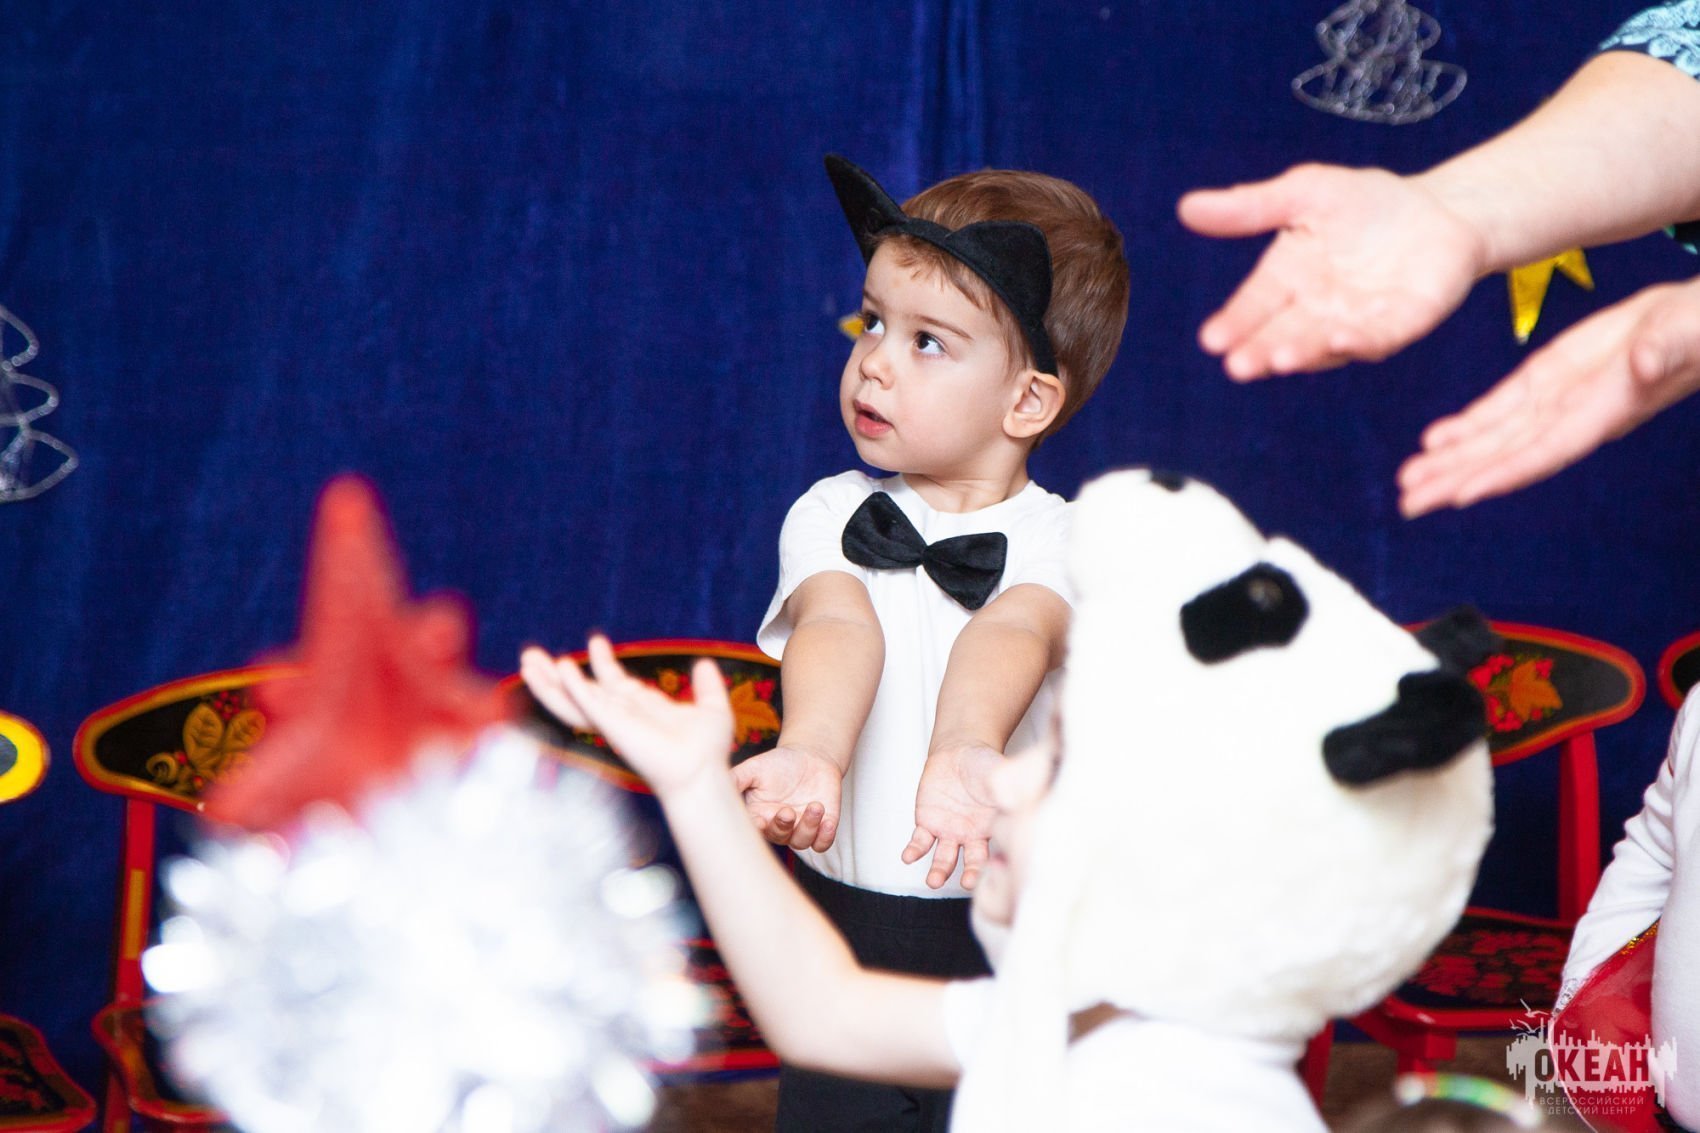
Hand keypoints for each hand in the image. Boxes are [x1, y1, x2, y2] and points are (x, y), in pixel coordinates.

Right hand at [518, 637, 731, 796]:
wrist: (703, 771)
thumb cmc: (707, 751)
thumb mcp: (712, 709)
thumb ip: (708, 687)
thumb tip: (705, 665)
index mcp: (640, 708)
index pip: (613, 682)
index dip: (602, 662)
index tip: (596, 640)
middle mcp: (621, 714)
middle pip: (579, 690)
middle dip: (554, 674)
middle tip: (531, 654)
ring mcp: (613, 719)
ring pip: (571, 699)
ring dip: (548, 681)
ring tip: (528, 659)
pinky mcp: (612, 725)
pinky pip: (587, 702)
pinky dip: (573, 685)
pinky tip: (561, 667)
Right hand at [731, 745, 843, 851]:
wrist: (810, 758)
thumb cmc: (778, 763)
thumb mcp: (754, 768)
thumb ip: (736, 779)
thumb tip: (717, 788)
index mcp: (758, 815)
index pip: (754, 829)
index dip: (757, 829)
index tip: (761, 820)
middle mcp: (777, 826)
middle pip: (778, 838)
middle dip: (782, 827)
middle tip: (787, 811)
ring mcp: (800, 829)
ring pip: (801, 842)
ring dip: (808, 827)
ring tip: (815, 806)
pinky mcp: (822, 827)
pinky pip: (822, 843)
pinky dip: (825, 836)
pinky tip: (827, 822)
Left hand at [902, 742, 1000, 889]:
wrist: (959, 752)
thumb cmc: (984, 764)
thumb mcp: (1001, 773)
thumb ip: (1010, 786)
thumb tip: (1019, 796)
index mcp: (994, 828)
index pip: (997, 850)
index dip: (997, 863)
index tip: (996, 871)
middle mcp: (972, 836)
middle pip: (972, 862)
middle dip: (970, 875)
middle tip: (968, 883)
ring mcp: (950, 831)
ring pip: (944, 858)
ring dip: (939, 871)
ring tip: (933, 881)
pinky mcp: (928, 823)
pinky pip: (920, 841)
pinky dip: (914, 850)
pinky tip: (908, 857)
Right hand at [1178, 164, 1484, 378]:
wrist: (1441, 210)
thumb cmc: (1366, 203)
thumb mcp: (1304, 194)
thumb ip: (1250, 207)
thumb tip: (1185, 207)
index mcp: (1287, 280)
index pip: (1253, 307)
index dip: (1233, 324)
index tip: (1212, 341)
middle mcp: (1316, 311)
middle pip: (1281, 335)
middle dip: (1260, 352)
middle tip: (1238, 366)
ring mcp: (1357, 323)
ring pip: (1323, 344)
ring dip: (1302, 353)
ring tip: (1279, 359)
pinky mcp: (1402, 324)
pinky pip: (1378, 337)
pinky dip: (1360, 341)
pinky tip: (1342, 339)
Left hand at [1399, 275, 1699, 516]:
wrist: (1694, 320)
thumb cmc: (1699, 328)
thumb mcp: (1688, 332)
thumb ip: (1666, 351)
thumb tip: (1645, 362)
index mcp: (1604, 411)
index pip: (1546, 451)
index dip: (1504, 473)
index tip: (1461, 495)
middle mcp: (1572, 418)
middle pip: (1506, 457)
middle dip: (1456, 481)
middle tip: (1408, 504)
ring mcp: (1555, 402)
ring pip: (1493, 439)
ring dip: (1449, 461)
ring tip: (1407, 481)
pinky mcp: (1545, 380)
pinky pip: (1499, 411)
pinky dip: (1465, 428)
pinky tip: (1433, 442)